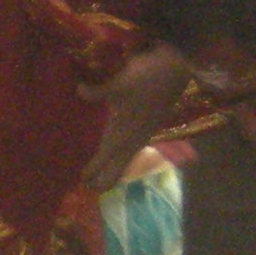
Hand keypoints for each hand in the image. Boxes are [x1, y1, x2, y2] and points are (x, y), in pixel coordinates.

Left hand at [84, 44, 193, 192]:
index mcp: (125, 130)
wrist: (176, 66)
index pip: (107, 155)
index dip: (96, 167)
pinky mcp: (150, 124)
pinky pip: (134, 147)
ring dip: (116, 167)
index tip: (84, 179)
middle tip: (93, 189)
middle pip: (118, 162)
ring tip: (106, 179)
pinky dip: (126, 155)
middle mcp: (134, 136)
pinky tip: (125, 152)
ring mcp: (144, 131)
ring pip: (127, 156)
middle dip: (106, 176)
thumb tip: (79, 91)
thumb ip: (100, 91)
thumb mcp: (121, 82)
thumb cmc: (148, 75)